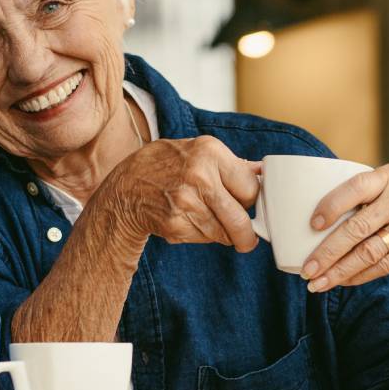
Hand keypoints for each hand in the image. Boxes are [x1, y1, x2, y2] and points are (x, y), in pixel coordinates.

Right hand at [96, 136, 261, 252]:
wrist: (124, 188)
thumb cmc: (164, 166)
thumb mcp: (196, 150)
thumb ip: (231, 163)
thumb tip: (264, 172)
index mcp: (210, 152)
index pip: (251, 188)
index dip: (251, 200)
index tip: (248, 205)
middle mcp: (199, 176)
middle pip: (240, 219)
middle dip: (246, 234)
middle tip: (247, 239)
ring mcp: (185, 203)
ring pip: (222, 233)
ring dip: (221, 233)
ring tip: (204, 218)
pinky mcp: (175, 225)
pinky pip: (203, 239)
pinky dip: (201, 236)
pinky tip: (187, 221)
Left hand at [299, 165, 388, 292]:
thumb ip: (369, 191)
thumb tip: (318, 214)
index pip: (356, 187)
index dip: (332, 204)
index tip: (312, 223)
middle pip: (357, 228)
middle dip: (327, 252)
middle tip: (306, 269)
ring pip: (368, 252)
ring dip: (339, 271)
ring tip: (317, 282)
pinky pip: (384, 265)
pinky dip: (360, 276)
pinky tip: (342, 281)